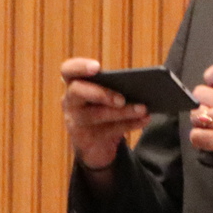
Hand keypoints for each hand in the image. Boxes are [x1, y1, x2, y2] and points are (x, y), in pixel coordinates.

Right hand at [60, 58, 149, 172]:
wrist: (95, 145)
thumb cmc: (104, 109)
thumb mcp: (107, 96)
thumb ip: (117, 86)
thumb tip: (142, 82)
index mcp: (74, 83)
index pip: (68, 70)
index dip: (80, 67)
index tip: (97, 67)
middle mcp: (70, 101)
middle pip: (78, 92)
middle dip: (101, 94)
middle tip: (121, 99)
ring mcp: (76, 121)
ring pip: (97, 114)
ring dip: (123, 112)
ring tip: (143, 108)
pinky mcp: (87, 139)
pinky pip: (109, 131)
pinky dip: (130, 124)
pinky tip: (144, 119)